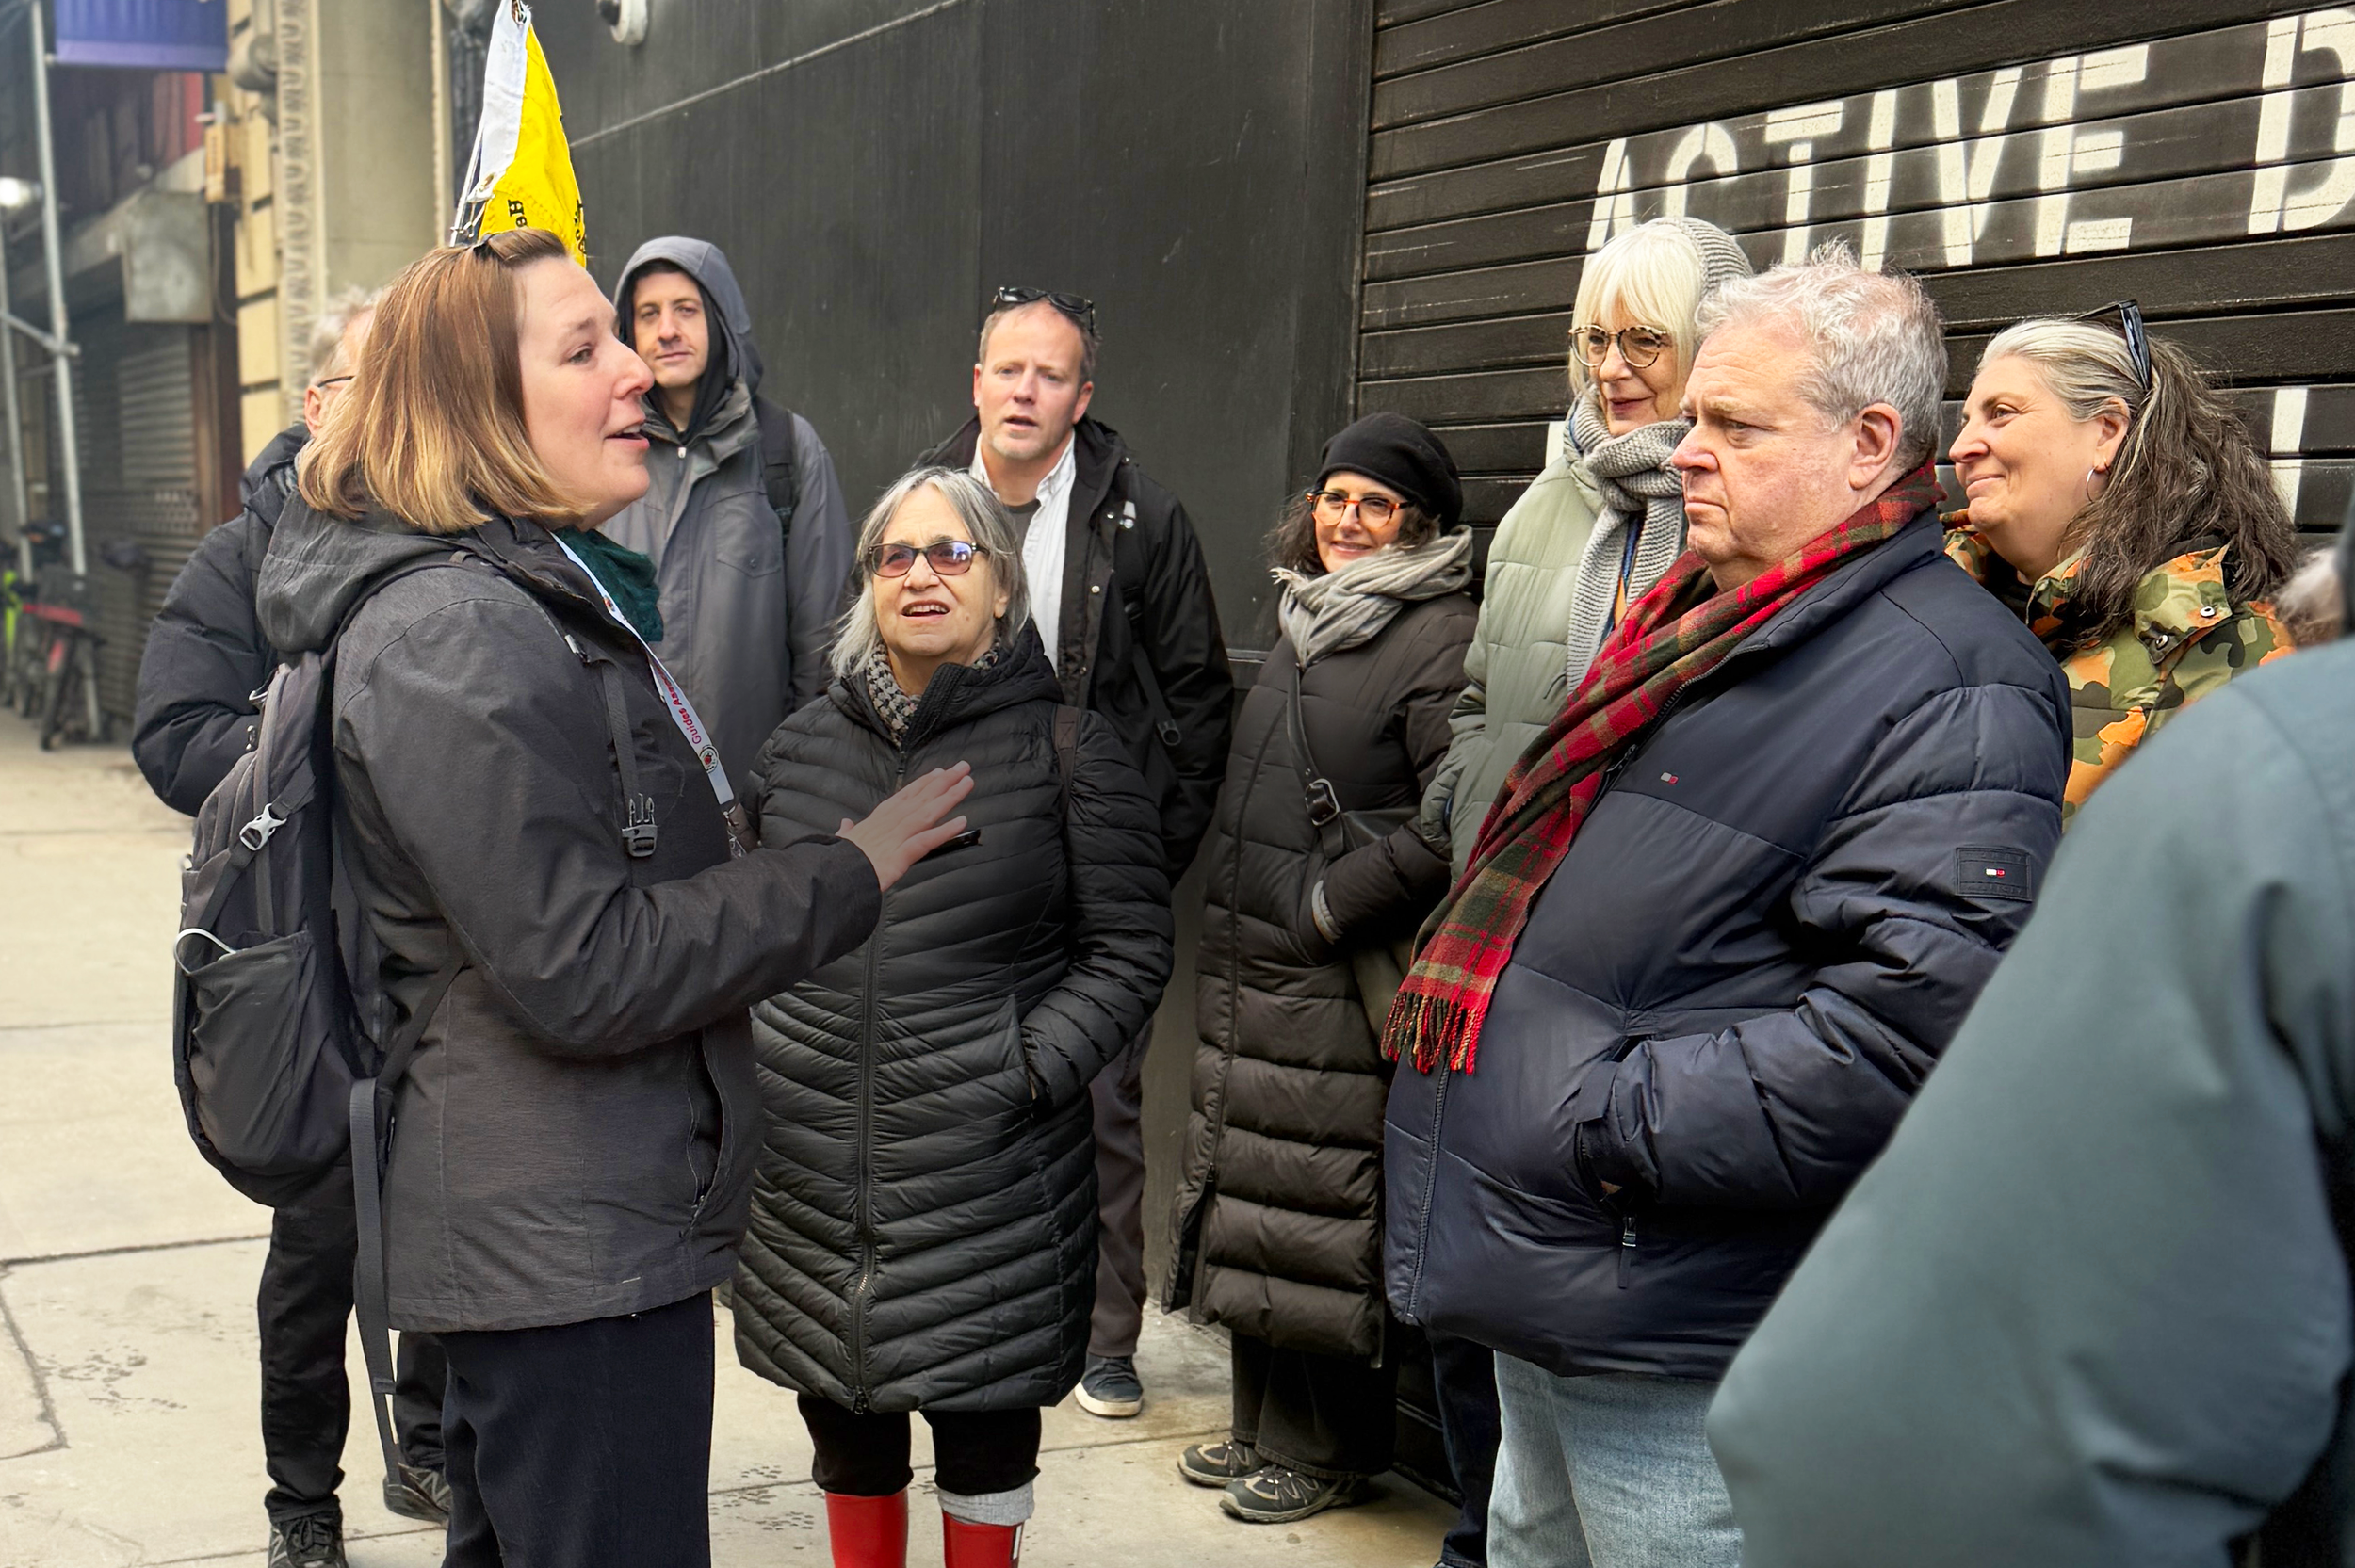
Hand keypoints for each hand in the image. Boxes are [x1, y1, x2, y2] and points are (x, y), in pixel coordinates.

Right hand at [838, 763, 973, 889]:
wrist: (825, 880)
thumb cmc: (833, 865)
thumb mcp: (839, 844)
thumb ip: (846, 833)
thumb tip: (845, 824)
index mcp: (874, 824)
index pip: (903, 798)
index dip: (922, 784)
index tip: (938, 772)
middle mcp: (886, 826)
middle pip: (919, 799)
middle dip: (943, 782)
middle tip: (962, 767)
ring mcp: (893, 840)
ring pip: (926, 813)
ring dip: (949, 797)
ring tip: (966, 782)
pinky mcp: (897, 859)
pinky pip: (924, 842)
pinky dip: (943, 831)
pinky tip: (961, 821)